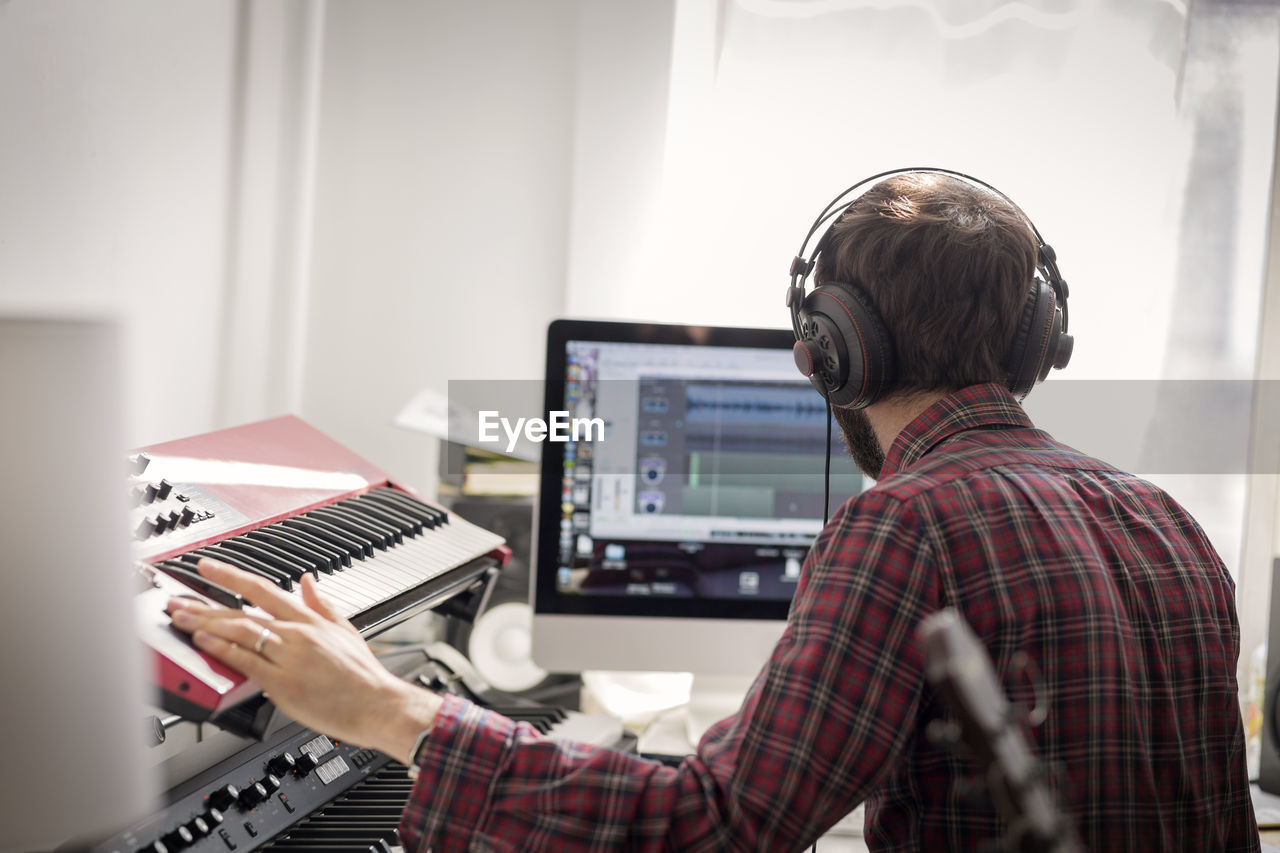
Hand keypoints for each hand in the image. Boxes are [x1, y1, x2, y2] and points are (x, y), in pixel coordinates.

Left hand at [166, 558, 441, 763]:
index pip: (263, 589)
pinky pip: (246, 661)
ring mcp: (289, 657)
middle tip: (177, 601)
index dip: (231, 576)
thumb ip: (323, 605)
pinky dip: (222, 651)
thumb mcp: (346, 631)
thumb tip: (308, 581)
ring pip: (240, 632)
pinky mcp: (283, 683)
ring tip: (182, 620)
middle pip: (243, 611)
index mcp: (310, 620)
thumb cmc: (363, 676)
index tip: (208, 567)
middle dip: (205, 604)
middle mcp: (297, 633)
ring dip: (205, 625)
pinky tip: (204, 644)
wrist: (376, 705)